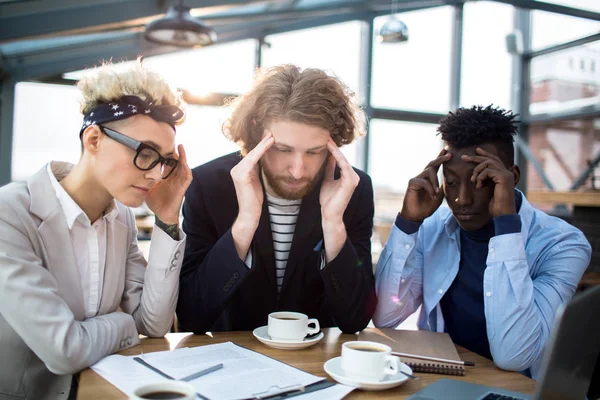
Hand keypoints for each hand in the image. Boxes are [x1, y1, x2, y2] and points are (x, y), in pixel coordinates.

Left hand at [146, 144, 191, 224]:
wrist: (162, 215)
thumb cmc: (156, 202)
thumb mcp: (147, 188)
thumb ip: (144, 181)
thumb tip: (133, 173)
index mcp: (166, 178)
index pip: (168, 163)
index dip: (167, 154)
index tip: (162, 145)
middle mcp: (174, 178)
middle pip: (177, 162)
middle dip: (176, 152)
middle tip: (173, 141)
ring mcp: (179, 183)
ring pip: (184, 167)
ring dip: (183, 158)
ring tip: (181, 147)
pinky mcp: (182, 189)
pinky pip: (187, 178)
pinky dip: (187, 171)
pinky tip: (185, 164)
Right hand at [230, 132, 273, 258]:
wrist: (251, 214)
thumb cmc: (256, 200)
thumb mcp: (258, 181)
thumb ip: (258, 169)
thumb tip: (265, 158)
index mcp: (241, 169)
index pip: (253, 153)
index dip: (262, 143)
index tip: (270, 133)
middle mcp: (237, 168)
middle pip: (252, 151)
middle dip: (262, 140)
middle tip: (271, 128)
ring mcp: (237, 171)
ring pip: (252, 154)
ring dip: (263, 143)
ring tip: (272, 134)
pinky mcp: (240, 175)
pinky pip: (252, 160)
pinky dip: (261, 150)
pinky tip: (269, 143)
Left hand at [319, 139, 358, 261]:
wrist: (329, 214)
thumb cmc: (328, 200)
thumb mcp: (327, 180)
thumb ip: (329, 169)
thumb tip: (328, 156)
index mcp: (347, 175)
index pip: (339, 158)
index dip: (332, 148)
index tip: (323, 138)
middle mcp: (352, 176)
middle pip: (342, 157)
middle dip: (333, 146)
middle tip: (325, 134)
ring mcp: (353, 179)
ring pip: (343, 160)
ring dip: (335, 149)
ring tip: (327, 139)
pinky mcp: (350, 182)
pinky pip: (344, 166)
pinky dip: (337, 157)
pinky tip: (330, 149)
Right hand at [400, 149, 450, 222]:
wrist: (416, 216)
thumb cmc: (426, 207)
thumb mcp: (438, 197)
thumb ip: (441, 188)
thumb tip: (447, 181)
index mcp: (429, 179)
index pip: (435, 166)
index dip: (441, 158)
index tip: (447, 151)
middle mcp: (422, 176)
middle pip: (432, 164)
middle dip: (441, 159)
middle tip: (449, 154)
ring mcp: (416, 179)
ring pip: (429, 171)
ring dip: (435, 182)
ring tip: (437, 193)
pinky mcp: (412, 183)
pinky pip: (424, 182)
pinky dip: (430, 188)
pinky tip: (432, 195)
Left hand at [462, 148, 515, 216]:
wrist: (503, 214)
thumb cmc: (495, 205)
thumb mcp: (488, 191)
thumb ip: (485, 181)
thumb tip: (476, 176)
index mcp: (504, 175)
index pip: (494, 160)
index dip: (485, 154)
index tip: (476, 150)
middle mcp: (507, 173)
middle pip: (490, 159)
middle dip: (475, 157)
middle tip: (463, 157)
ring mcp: (506, 174)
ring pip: (488, 163)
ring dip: (476, 171)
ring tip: (473, 180)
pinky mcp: (503, 178)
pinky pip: (488, 171)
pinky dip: (480, 177)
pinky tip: (478, 186)